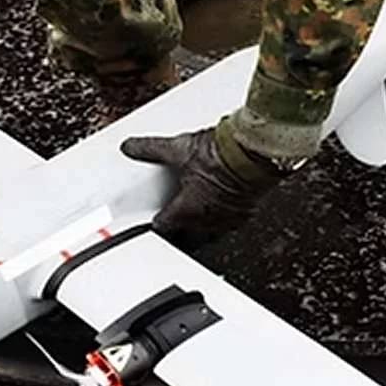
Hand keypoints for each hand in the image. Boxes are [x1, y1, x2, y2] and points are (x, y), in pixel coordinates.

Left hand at [120, 119, 290, 247]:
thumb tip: (132, 147)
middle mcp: (206, 219)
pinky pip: (229, 224)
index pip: (163, 226)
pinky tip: (221, 209)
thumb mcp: (178, 149)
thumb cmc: (221, 155)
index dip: (154, 225)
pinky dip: (222, 219)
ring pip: (208, 234)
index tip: (151, 222)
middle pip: (186, 238)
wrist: (253, 153)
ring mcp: (227, 218)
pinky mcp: (245, 212)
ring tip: (194, 222)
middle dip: (178, 235)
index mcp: (186, 210)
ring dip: (200, 229)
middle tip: (170, 229)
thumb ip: (151, 149)